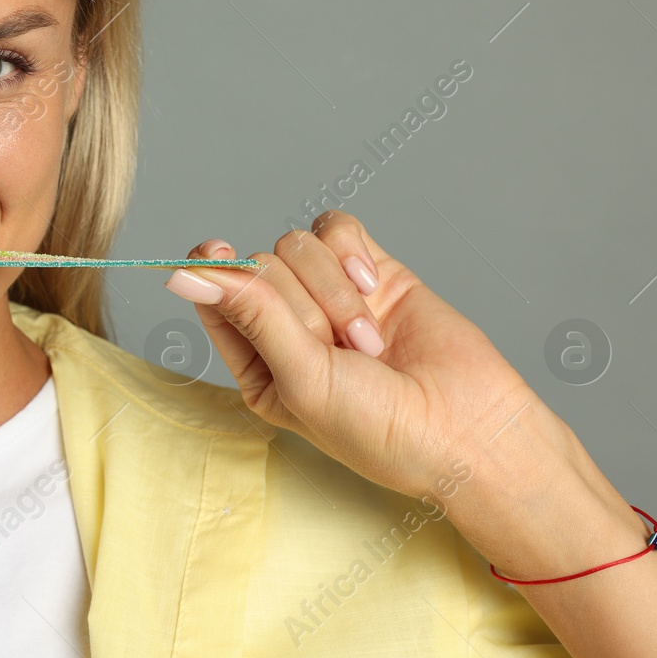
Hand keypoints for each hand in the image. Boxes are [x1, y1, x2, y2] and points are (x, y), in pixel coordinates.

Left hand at [164, 210, 534, 501]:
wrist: (469, 428)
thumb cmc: (379, 428)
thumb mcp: (301, 378)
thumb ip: (252, 315)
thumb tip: (187, 273)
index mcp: (257, 363)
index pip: (215, 298)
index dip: (210, 270)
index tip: (214, 252)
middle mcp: (288, 327)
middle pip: (259, 267)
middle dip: (300, 304)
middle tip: (341, 350)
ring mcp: (330, 296)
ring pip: (297, 246)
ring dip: (332, 290)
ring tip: (370, 340)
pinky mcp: (372, 271)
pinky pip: (336, 228)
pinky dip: (349, 251)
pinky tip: (372, 284)